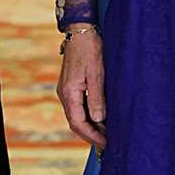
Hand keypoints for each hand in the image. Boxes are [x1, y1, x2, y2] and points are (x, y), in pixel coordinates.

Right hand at [56, 26, 106, 149]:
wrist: (81, 30)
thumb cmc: (90, 49)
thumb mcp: (96, 74)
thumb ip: (96, 98)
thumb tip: (98, 120)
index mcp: (69, 92)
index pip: (78, 122)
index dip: (92, 136)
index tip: (107, 143)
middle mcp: (65, 93)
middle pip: (75, 122)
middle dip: (91, 135)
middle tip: (109, 143)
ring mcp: (67, 89)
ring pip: (77, 115)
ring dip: (90, 126)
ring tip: (108, 133)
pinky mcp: (72, 85)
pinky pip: (78, 107)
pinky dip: (89, 116)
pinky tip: (101, 117)